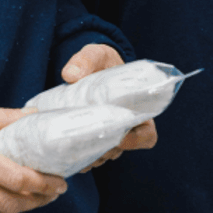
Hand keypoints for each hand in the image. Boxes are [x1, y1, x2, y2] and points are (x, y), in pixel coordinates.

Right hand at [0, 100, 66, 212]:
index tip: (59, 182)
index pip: (17, 179)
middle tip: (52, 193)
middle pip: (9, 203)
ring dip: (17, 208)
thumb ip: (2, 118)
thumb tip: (35, 115)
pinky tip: (1, 199)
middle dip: (37, 201)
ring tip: (32, 197)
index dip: (43, 185)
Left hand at [60, 42, 157, 165]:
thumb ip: (85, 60)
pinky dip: (78, 158)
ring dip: (90, 156)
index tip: (122, 139)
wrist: (88, 68)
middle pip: (120, 149)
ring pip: (104, 156)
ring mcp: (107, 136)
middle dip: (105, 150)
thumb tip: (70, 75)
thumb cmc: (100, 62)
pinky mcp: (90, 140)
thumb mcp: (95, 54)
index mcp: (135, 109)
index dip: (137, 140)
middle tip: (86, 144)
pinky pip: (88, 158)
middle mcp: (124, 127)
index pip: (147, 135)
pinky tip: (65, 153)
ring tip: (72, 150)